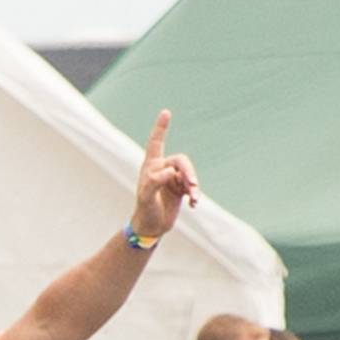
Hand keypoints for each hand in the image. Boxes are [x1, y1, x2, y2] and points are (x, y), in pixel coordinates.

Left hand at [128, 110, 202, 241]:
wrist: (151, 227)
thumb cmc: (145, 210)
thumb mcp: (146, 197)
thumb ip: (155, 182)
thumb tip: (169, 172)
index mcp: (151, 166)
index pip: (156, 142)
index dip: (161, 127)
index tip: (166, 112)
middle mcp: (163, 169)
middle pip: (181, 161)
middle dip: (189, 172)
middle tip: (193, 186)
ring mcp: (173, 179)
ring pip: (189, 175)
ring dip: (194, 185)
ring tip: (194, 198)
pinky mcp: (181, 190)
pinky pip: (193, 187)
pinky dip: (195, 195)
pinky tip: (194, 205)